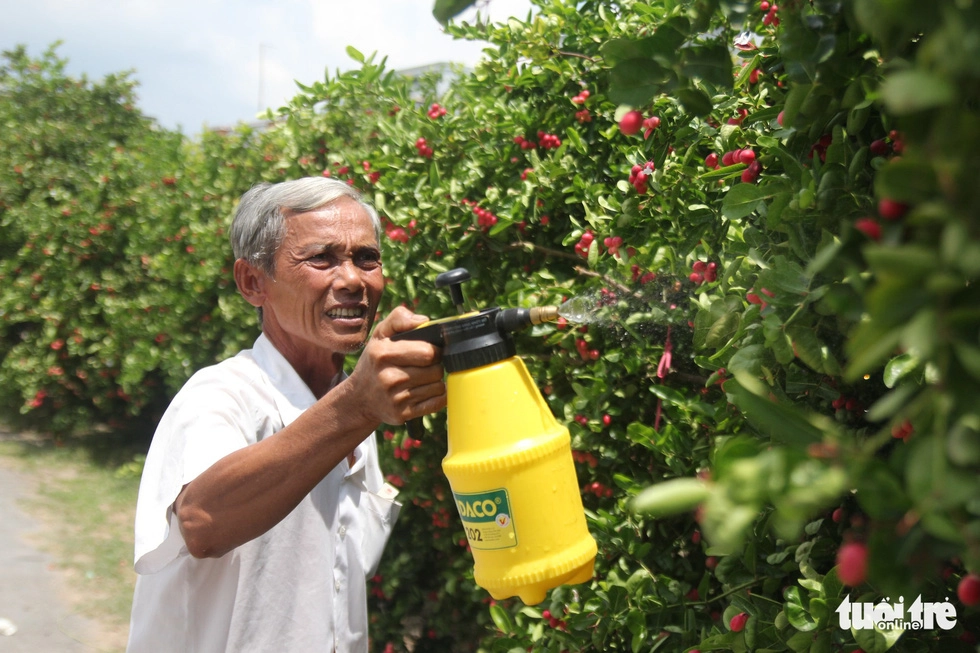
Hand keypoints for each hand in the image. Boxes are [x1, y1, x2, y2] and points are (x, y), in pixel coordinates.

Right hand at [348, 306, 445, 424]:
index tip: (429, 351)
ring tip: (422, 378)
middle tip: (425, 365)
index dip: (434, 350)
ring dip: (435, 381)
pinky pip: (437, 403)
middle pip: (436, 370)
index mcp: (383, 354)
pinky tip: (424, 391)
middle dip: (435, 365)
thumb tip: (424, 321)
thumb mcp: (380, 334)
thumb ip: (399, 318)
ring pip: (438, 386)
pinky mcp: (403, 414)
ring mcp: (396, 398)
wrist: (359, 398)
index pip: (427, 352)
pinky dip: (437, 396)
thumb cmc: (374, 361)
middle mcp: (388, 378)